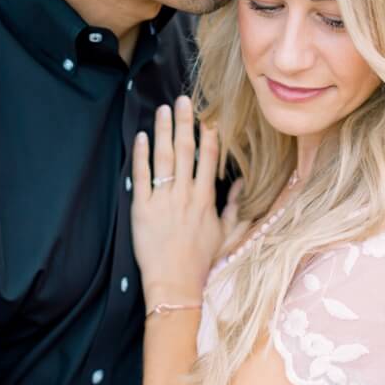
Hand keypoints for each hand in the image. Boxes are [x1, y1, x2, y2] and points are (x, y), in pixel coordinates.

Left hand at [131, 95, 226, 306]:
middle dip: (185, 123)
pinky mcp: (141, 210)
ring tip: (162, 110)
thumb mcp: (226, 235)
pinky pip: (141, 177)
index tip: (207, 115)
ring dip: (164, 131)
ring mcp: (163, 201)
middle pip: (186, 151)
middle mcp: (185, 196)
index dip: (208, 135)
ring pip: (164, 158)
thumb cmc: (201, 262)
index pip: (208, 160)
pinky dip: (141, 156)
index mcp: (205, 200)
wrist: (175, 284)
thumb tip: (243, 184)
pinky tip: (142, 137)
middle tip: (182, 100)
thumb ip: (235, 208)